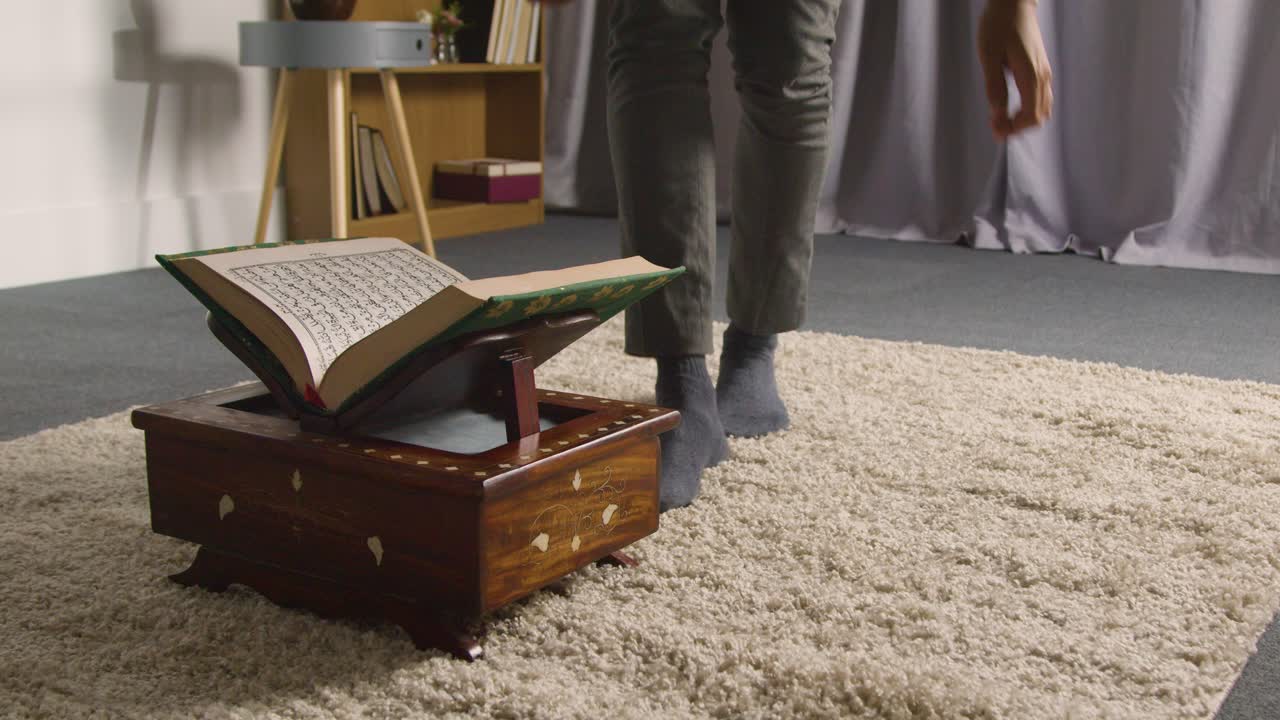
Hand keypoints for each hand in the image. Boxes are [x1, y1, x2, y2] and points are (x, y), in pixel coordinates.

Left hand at [978, 0, 1052, 139]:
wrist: (1013, 4)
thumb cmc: (998, 25)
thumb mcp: (988, 55)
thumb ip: (994, 84)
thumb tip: (997, 111)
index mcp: (1031, 75)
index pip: (1031, 116)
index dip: (1013, 128)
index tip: (993, 127)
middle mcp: (1042, 77)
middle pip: (1039, 117)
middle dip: (1017, 127)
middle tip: (994, 125)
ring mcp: (1044, 74)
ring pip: (1042, 109)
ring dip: (1022, 120)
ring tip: (999, 117)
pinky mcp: (1041, 70)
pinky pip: (1041, 99)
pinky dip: (1027, 110)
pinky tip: (1009, 107)